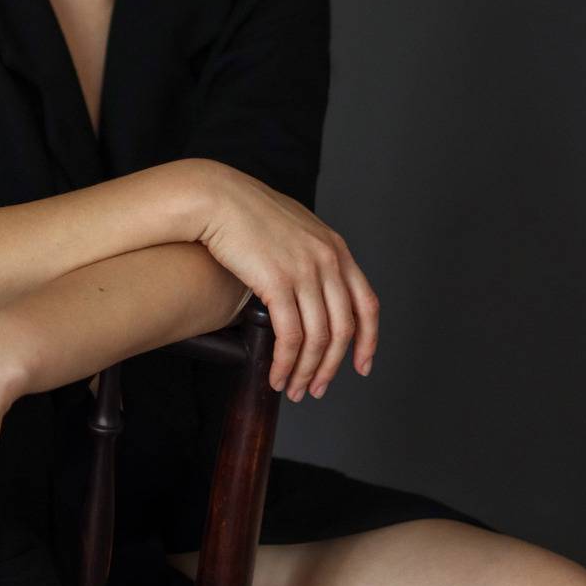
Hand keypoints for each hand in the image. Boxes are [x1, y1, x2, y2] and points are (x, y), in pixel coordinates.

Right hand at [195, 160, 378, 402]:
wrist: (216, 197)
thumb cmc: (246, 211)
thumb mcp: (295, 228)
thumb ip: (312, 254)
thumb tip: (312, 286)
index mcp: (335, 248)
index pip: (367, 304)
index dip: (368, 341)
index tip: (362, 366)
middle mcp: (327, 260)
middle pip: (343, 329)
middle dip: (331, 367)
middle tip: (315, 388)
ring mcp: (305, 271)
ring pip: (318, 338)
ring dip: (306, 371)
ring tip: (292, 388)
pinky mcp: (277, 282)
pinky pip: (290, 336)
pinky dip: (285, 362)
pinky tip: (275, 374)